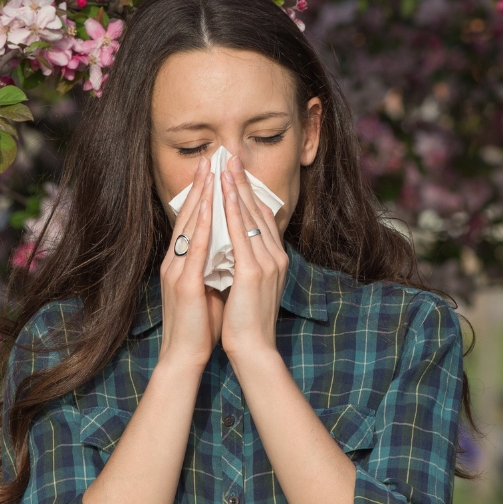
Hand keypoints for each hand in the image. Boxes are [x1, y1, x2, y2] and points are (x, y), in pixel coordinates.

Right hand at [158, 156, 224, 370]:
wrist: (184, 356)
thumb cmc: (199, 326)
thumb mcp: (207, 288)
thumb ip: (214, 266)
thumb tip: (231, 247)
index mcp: (180, 263)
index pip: (191, 221)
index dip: (201, 195)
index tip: (212, 172)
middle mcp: (174, 262)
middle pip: (187, 216)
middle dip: (200, 187)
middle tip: (210, 159)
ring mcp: (177, 272)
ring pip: (189, 227)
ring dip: (200, 198)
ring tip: (210, 173)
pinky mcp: (185, 285)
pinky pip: (195, 251)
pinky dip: (203, 228)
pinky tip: (211, 211)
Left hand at [219, 155, 288, 358]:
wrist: (253, 349)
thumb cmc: (246, 321)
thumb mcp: (247, 285)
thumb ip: (244, 262)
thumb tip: (231, 245)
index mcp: (274, 259)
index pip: (260, 217)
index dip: (248, 192)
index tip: (235, 170)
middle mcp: (275, 256)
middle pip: (258, 210)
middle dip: (243, 181)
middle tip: (231, 154)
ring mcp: (267, 263)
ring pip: (251, 216)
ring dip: (238, 188)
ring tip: (226, 163)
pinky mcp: (254, 272)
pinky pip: (243, 234)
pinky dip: (235, 211)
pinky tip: (226, 193)